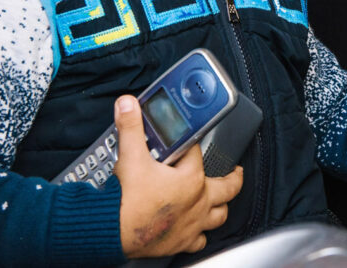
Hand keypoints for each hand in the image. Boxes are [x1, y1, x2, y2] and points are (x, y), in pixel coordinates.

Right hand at [113, 95, 243, 257]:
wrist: (110, 231)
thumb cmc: (125, 199)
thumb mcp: (130, 155)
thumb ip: (131, 126)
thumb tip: (128, 104)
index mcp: (191, 179)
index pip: (198, 154)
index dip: (190, 146)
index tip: (187, 143)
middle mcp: (198, 202)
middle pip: (227, 188)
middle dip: (233, 178)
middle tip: (236, 171)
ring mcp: (192, 224)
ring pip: (219, 216)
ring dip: (221, 207)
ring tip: (221, 201)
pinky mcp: (180, 243)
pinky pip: (199, 241)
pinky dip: (200, 235)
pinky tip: (196, 231)